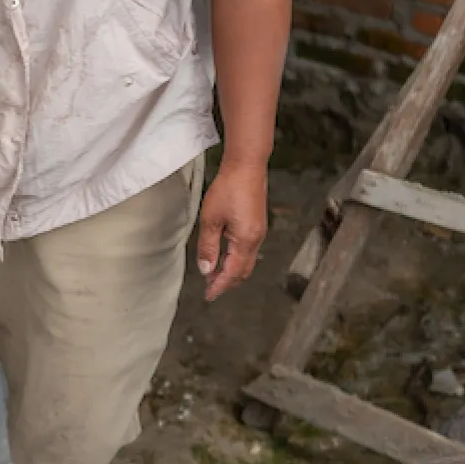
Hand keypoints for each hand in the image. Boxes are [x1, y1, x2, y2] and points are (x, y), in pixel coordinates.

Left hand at [196, 160, 268, 301]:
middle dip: (227, 282)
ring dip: (231, 271)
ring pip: (246, 261)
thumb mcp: (211, 220)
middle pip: (243, 271)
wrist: (247, 166)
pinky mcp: (257, 225)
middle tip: (209, 288)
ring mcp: (258, 233)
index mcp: (245, 241)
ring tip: (213, 274)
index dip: (219, 286)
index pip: (232, 273)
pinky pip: (247, 251)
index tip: (208, 296)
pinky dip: (235, 259)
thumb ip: (208, 247)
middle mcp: (256, 240)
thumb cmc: (228, 189)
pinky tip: (223, 255)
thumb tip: (206, 270)